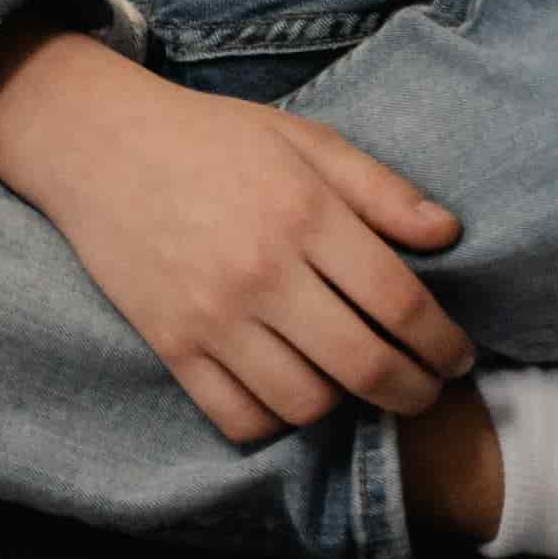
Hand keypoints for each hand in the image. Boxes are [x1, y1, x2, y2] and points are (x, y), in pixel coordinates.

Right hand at [0, 27, 472, 441]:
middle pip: (362, 365)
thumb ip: (379, 189)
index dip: (441, 341)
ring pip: (304, 403)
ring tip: (357, 385)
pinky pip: (239, 417)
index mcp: (303, 212)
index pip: (397, 301)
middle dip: (412, 391)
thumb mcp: (303, 139)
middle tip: (427, 390)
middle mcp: (261, 272)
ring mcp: (212, 316)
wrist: (100, 147)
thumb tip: (447, 233)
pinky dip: (276, 420)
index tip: (457, 355)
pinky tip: (293, 393)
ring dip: (345, 405)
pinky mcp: (172, 346)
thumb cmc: (212, 138)